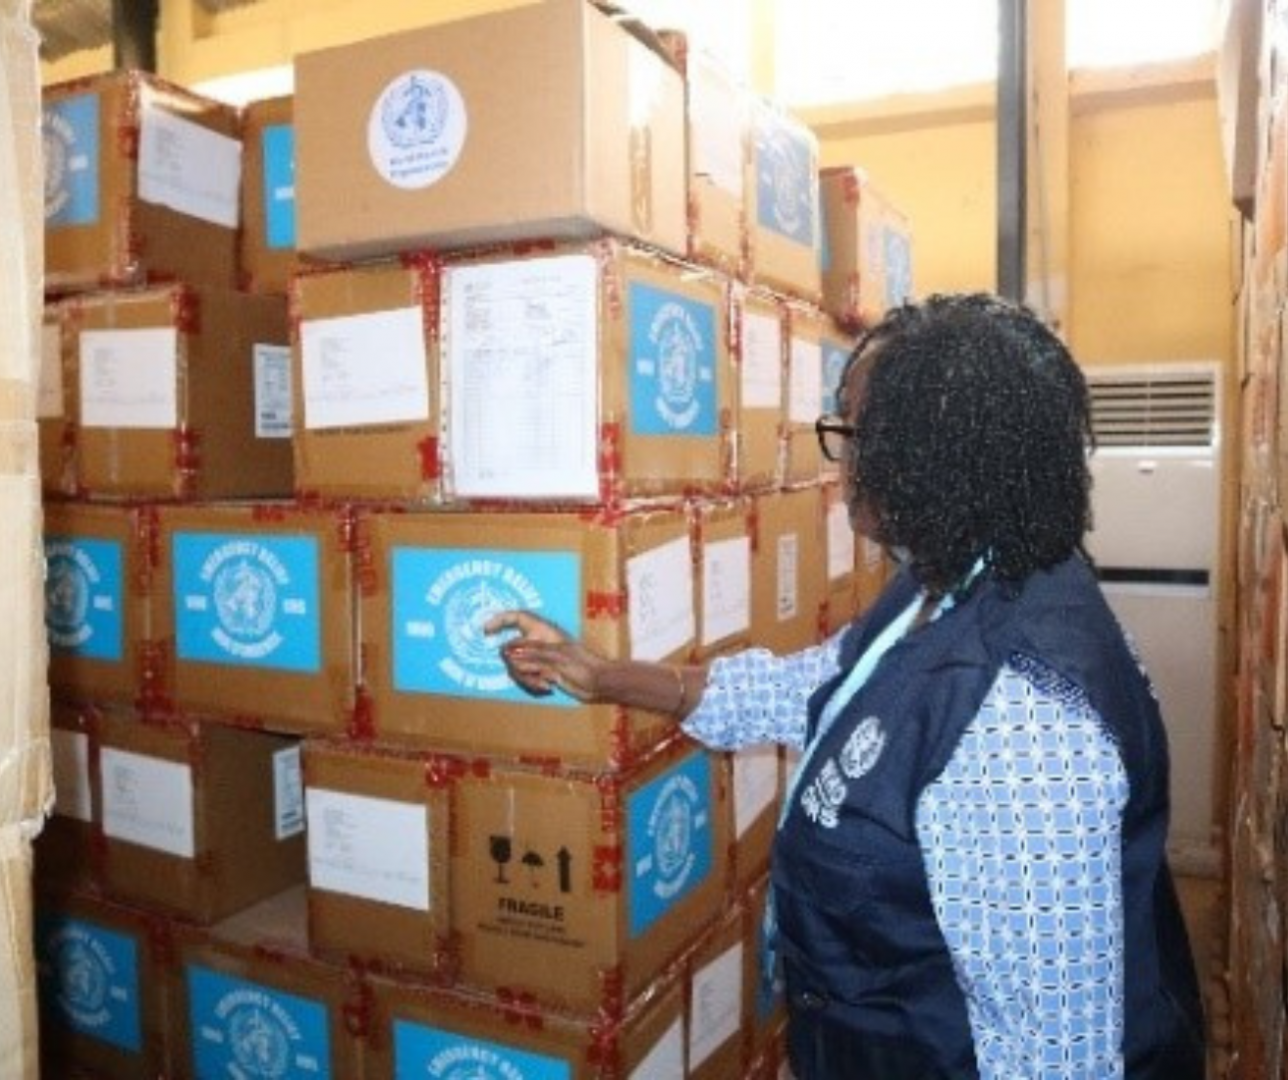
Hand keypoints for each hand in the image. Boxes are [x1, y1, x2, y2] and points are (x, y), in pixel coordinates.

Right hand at [485, 610, 604, 702]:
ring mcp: (539, 658)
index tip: (485, 631)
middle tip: (534, 670)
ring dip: (527, 677)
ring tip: (545, 681)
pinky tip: (548, 687)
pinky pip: (525, 678)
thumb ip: (530, 653)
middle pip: (510, 649)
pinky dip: (533, 684)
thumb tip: (507, 653)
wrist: (598, 683)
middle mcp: (538, 642)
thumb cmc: (582, 664)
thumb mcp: (555, 656)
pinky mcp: (542, 673)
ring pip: (516, 667)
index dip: (499, 620)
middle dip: (517, 664)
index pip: (517, 618)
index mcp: (542, 630)